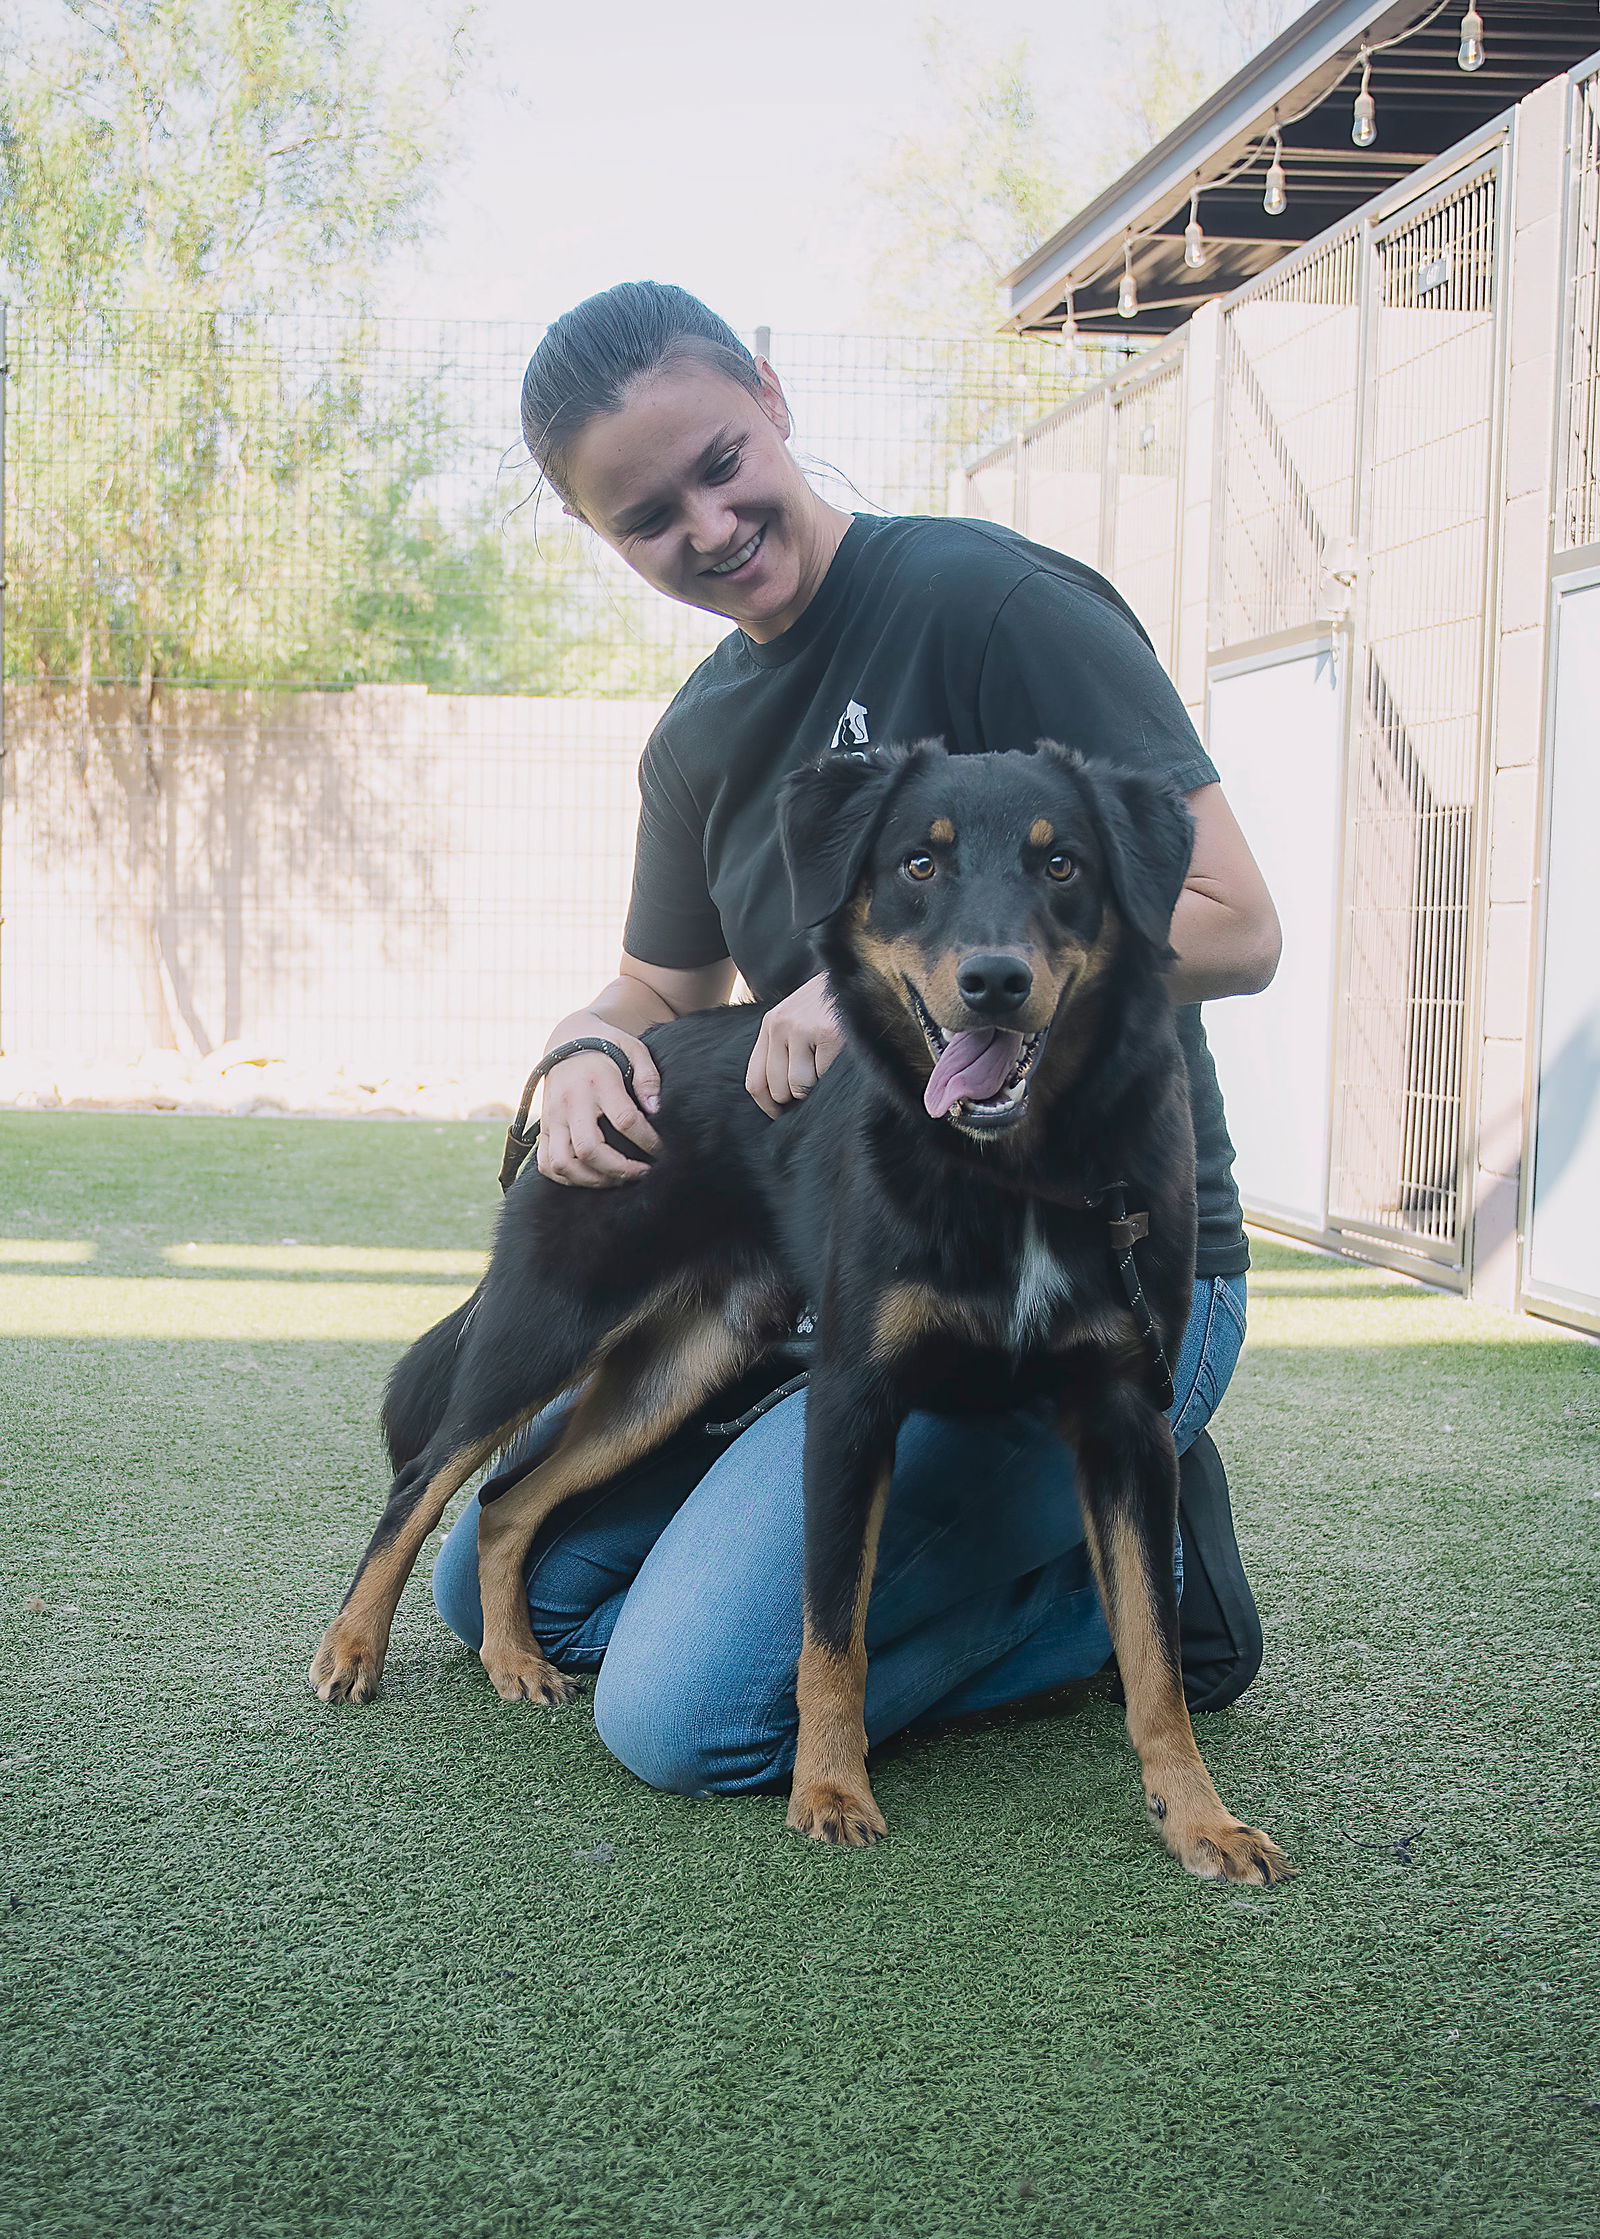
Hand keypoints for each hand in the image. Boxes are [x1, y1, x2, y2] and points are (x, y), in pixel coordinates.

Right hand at [535, 1024, 661, 1187]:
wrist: (567, 1038)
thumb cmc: (606, 1045)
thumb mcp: (633, 1048)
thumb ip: (647, 1077)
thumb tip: (656, 1110)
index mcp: (597, 1081)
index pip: (625, 1121)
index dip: (648, 1141)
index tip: (662, 1150)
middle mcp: (570, 1101)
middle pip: (589, 1150)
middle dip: (619, 1169)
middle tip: (642, 1173)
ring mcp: (552, 1116)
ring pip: (563, 1163)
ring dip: (592, 1180)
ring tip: (617, 1179)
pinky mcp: (543, 1126)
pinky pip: (546, 1163)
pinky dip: (566, 1178)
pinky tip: (590, 1177)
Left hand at [744, 972, 843, 1117]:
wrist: (864, 971)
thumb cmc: (835, 1004)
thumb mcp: (800, 1019)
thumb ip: (785, 1048)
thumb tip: (781, 1098)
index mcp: (771, 1024)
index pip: (755, 1080)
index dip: (768, 1106)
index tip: (782, 1116)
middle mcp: (781, 1025)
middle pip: (778, 1089)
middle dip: (798, 1097)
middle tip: (818, 1083)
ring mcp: (803, 1029)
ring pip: (800, 1087)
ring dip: (818, 1086)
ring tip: (831, 1064)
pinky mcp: (828, 1034)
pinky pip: (824, 1077)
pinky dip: (835, 1075)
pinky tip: (842, 1056)